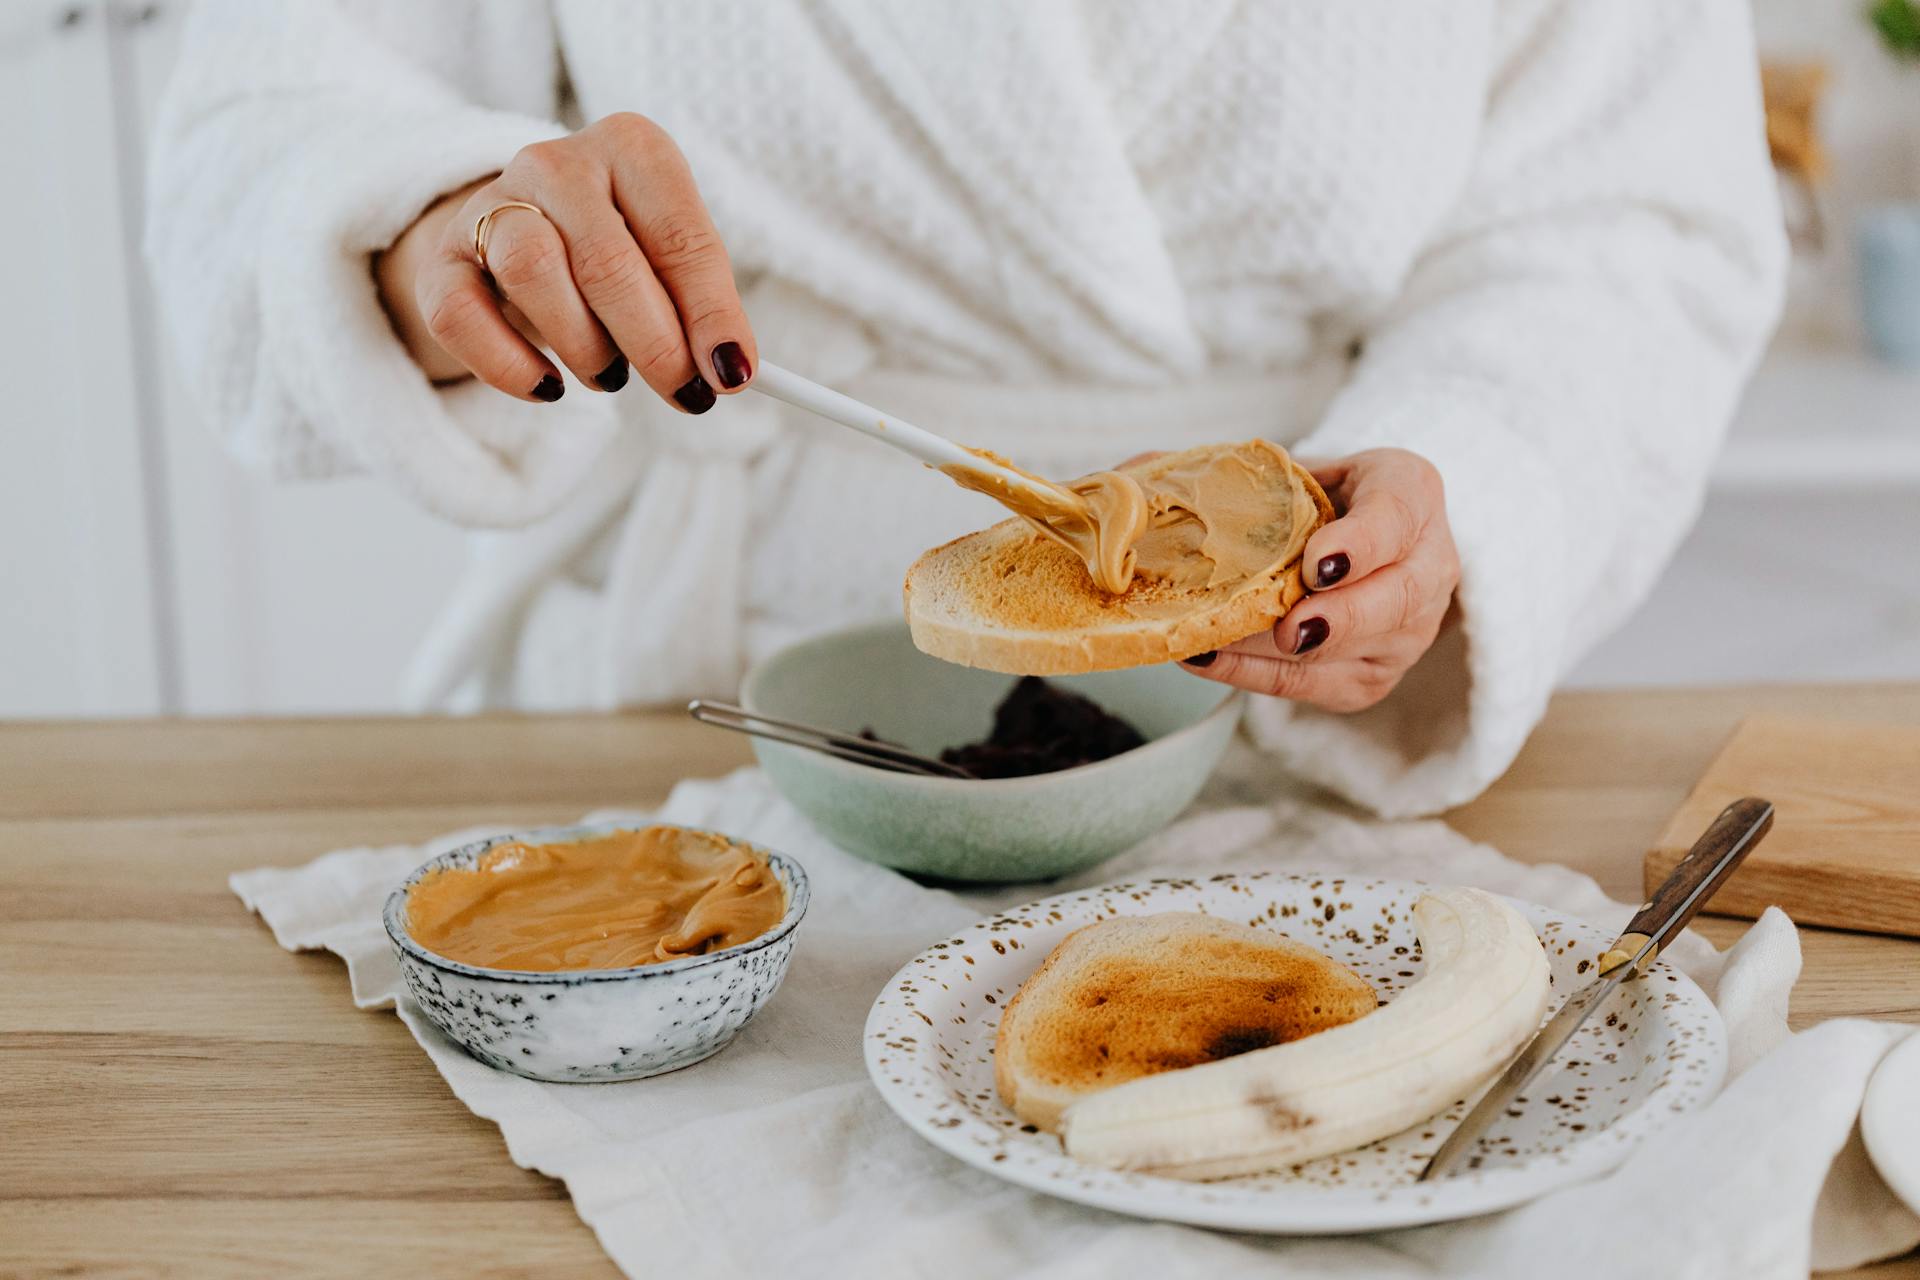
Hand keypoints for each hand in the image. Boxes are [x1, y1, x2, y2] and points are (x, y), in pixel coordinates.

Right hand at [374, 113, 754, 410]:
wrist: (520, 233)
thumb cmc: (621, 251)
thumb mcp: (671, 265)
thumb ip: (702, 308)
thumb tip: (732, 371)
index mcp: (633, 150)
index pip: (680, 236)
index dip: (712, 313)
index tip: (734, 376)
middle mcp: (558, 163)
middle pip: (608, 261)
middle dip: (656, 345)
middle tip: (683, 393)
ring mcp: (491, 204)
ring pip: (532, 272)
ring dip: (584, 347)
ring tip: (609, 376)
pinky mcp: (443, 258)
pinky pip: (461, 315)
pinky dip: (509, 365)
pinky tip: (547, 387)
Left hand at [1181, 448, 1458, 711]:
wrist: (1358, 541)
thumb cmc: (1318, 497)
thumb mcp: (1296, 466)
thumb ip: (1231, 470)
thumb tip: (1130, 476)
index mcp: (1411, 493)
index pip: (1395, 519)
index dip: (1359, 544)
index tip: (1317, 563)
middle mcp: (1428, 567)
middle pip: (1393, 601)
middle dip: (1338, 619)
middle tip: (1287, 629)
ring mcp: (1407, 632)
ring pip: (1351, 654)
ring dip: (1278, 655)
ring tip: (1213, 643)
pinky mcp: (1372, 677)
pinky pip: (1315, 686)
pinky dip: (1255, 675)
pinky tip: (1205, 658)